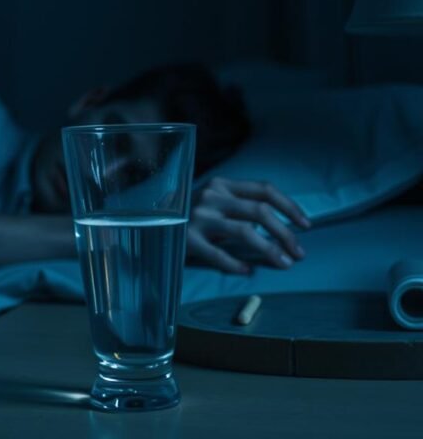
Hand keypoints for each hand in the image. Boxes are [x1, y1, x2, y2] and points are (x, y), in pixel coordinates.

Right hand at [187, 178, 311, 273]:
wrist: (150, 223)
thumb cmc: (191, 216)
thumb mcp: (215, 203)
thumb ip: (241, 206)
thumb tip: (283, 227)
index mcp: (222, 184)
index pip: (265, 189)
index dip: (290, 207)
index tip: (306, 226)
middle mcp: (210, 196)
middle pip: (260, 211)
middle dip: (285, 233)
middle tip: (299, 253)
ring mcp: (197, 216)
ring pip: (245, 232)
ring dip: (270, 250)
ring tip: (284, 263)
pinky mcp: (186, 238)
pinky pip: (219, 255)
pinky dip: (237, 264)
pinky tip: (248, 271)